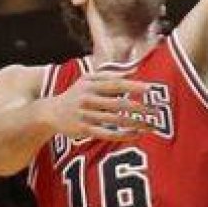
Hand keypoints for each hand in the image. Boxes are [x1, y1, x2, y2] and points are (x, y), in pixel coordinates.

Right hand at [43, 71, 158, 140]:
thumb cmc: (75, 94)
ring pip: (115, 120)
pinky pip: (107, 134)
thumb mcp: (87, 80)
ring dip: (135, 123)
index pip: (115, 84)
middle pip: (118, 104)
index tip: (149, 89)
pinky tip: (136, 135)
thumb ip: (108, 75)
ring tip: (152, 125)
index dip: (132, 86)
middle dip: (139, 108)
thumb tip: (133, 71)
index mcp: (91, 85)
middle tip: (157, 111)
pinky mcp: (85, 130)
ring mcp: (86, 115)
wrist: (50, 113)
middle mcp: (88, 99)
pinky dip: (123, 135)